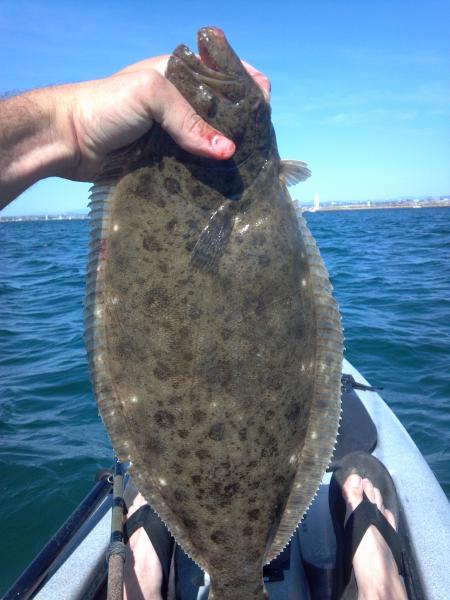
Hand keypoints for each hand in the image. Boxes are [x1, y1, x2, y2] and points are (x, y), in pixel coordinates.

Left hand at [0, 54, 269, 206]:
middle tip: (259, 146)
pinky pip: (197, 168)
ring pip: (213, 145)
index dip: (249, 89)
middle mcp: (183, 104)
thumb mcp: (150, 95)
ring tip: (249, 169)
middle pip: (226, 113)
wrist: (68, 141)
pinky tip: (225, 184)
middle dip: (245, 128)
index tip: (263, 111)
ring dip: (229, 156)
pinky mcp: (168, 162)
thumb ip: (189, 118)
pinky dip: (211, 176)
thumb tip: (228, 151)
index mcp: (182, 74)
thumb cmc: (104, 105)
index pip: (227, 75)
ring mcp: (176, 135)